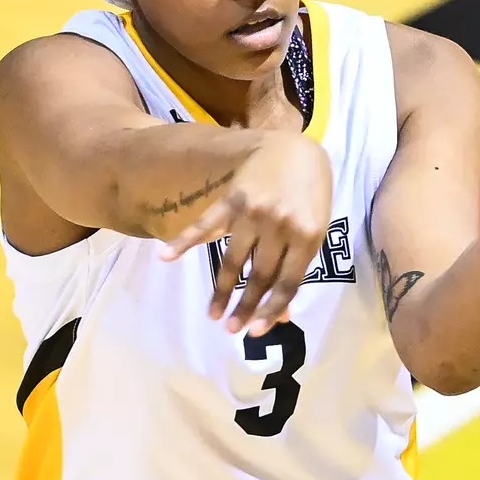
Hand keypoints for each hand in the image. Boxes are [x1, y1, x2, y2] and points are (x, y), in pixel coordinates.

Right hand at [158, 132, 332, 335]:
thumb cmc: (311, 193)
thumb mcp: (315, 229)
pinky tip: (165, 256)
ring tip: (212, 313)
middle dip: (244, 306)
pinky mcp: (232, 198)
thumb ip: (299, 265)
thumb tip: (283, 313)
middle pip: (260, 275)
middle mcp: (280, 226)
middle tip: (230, 329)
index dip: (270, 309)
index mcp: (308, 235)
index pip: (288, 282)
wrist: (297, 148)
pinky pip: (206, 224)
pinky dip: (184, 240)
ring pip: (234, 259)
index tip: (255, 332)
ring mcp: (254, 212)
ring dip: (221, 290)